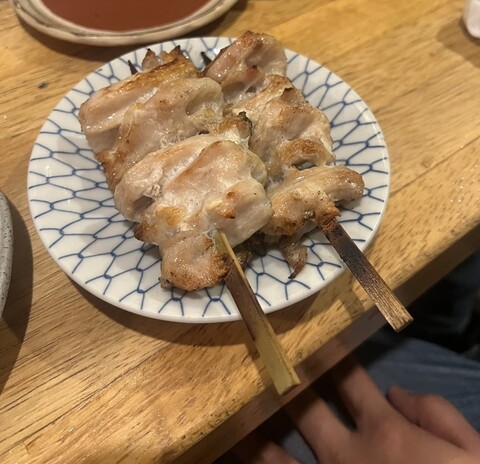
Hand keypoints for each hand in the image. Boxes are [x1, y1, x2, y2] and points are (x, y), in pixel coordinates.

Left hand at [233, 357, 479, 463]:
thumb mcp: (472, 451)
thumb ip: (436, 414)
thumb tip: (394, 392)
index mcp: (384, 433)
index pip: (351, 382)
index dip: (333, 358)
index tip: (315, 341)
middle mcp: (346, 456)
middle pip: (303, 410)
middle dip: (283, 385)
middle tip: (261, 366)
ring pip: (276, 460)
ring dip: (254, 440)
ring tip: (234, 424)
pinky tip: (243, 460)